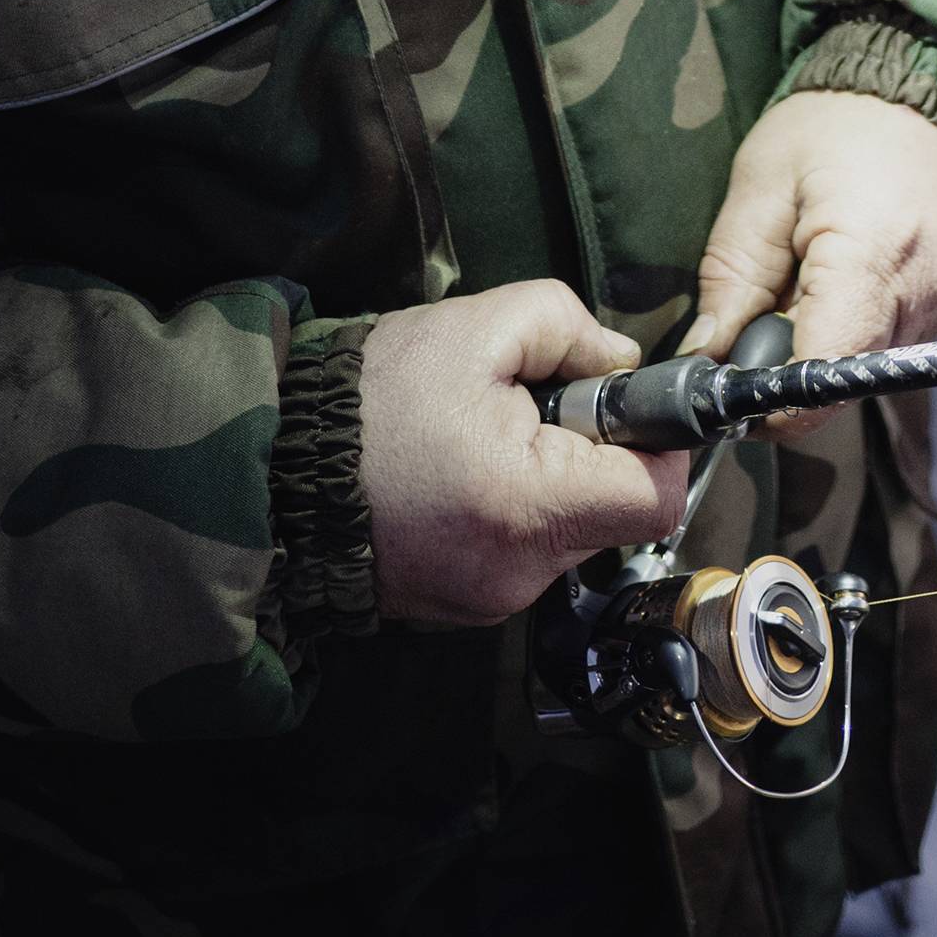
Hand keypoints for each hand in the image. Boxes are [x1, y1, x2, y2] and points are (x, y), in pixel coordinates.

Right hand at [358, 279, 687, 623]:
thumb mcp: (477, 327)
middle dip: (593, 453)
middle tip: (530, 407)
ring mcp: (487, 602)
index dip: (663, 443)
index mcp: (530, 508)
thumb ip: (568, 327)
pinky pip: (522, 553)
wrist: (273, 466)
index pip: (659, 498)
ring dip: (548, 480)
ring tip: (478, 438)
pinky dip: (511, 510)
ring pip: (567, 532)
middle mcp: (517, 576)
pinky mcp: (461, 608)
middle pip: (613, 513)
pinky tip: (457, 473)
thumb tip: (621, 363)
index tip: (636, 407)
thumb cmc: (370, 399)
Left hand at [684, 92, 936, 435]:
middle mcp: (931, 285)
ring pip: (873, 364)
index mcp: (874, 250)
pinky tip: (853, 271)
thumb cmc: (833, 125)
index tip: (737, 388)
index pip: (827, 371)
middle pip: (848, 374)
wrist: (919, 86)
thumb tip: (707, 358)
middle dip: (797, 362)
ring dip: (832, 340)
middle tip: (767, 310)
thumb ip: (732, 278)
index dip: (775, 395)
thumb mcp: (760, 184)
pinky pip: (900, 341)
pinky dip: (864, 322)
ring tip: (815, 274)